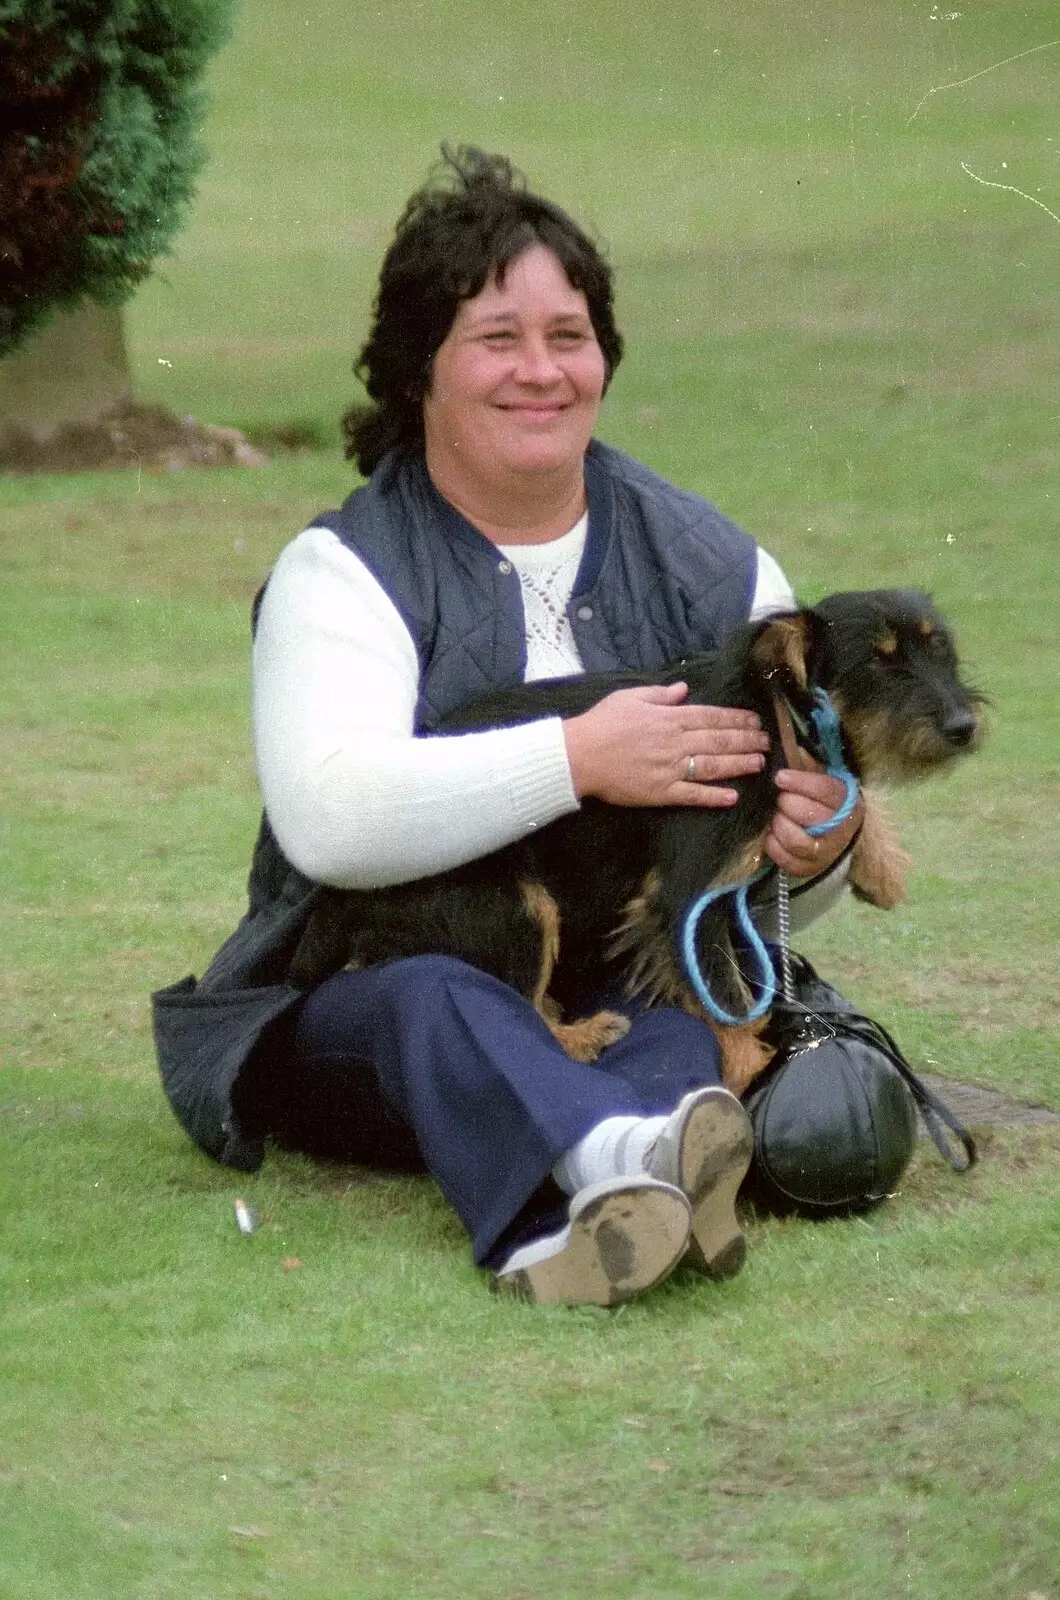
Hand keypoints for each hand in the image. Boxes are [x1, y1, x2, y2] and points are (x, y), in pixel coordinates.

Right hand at [563, 682, 768, 807]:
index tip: (755, 721)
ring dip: (740, 765)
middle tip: (767, 742)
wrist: (578, 755)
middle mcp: (676, 742)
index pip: (712, 716)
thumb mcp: (630, 697)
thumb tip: (684, 689)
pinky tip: (733, 797)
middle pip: (719, 740)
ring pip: (714, 766)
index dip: (737, 718)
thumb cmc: (601, 724)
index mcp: (669, 718)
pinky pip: (693, 795)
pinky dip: (714, 796)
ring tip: (759, 764)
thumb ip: (660, 694)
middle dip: (746, 740)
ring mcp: (670, 769)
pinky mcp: (661, 792)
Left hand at [765, 748, 862, 876]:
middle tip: (779, 799)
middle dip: (787, 803)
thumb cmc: (824, 801)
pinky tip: (772, 833)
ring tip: (776, 816)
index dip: (800, 782)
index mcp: (846, 802)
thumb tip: (789, 746)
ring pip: (796, 840)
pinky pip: (784, 859)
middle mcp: (840, 830)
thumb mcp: (822, 779)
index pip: (824, 790)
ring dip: (779, 825)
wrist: (837, 836)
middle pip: (809, 815)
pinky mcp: (809, 868)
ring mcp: (825, 853)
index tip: (780, 777)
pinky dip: (772, 844)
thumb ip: (807, 765)